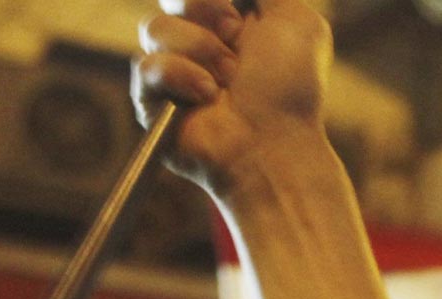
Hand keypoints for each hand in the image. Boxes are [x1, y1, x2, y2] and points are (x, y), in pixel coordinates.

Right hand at [135, 0, 333, 197]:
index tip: (236, 13)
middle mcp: (198, 44)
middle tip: (234, 38)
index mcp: (229, 23)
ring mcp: (173, 71)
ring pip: (153, 28)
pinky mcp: (153, 101)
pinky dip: (180, 75)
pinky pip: (145, 66)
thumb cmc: (291, 88)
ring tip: (229, 79)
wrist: (275, 141)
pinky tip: (208, 96)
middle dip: (202, 8)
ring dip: (199, 48)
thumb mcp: (297, 21)